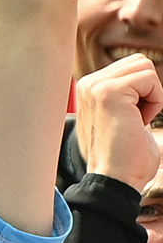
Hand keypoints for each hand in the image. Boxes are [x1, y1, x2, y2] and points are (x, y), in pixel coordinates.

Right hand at [74, 53, 162, 188]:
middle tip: (138, 118)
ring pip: (144, 66)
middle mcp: (87, 84)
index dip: (144, 91)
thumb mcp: (123, 116)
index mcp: (89, 89)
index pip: (131, 67)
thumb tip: (147, 78)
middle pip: (138, 62)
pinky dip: (156, 101)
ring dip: (153, 94)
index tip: (133, 118)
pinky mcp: (109, 92)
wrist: (114, 179)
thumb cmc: (125, 156)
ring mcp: (95, 86)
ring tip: (138, 119)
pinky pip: (150, 79)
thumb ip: (128, 95)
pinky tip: (140, 121)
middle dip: (149, 89)